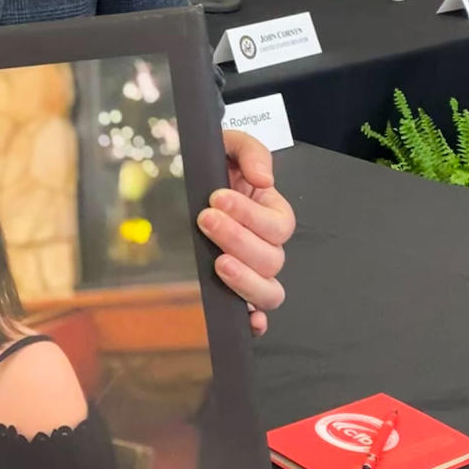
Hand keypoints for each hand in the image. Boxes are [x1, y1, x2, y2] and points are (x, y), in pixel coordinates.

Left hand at [198, 130, 294, 337]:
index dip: (250, 215)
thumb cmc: (216, 168)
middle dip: (239, 239)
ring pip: (269, 291)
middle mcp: (268, 247)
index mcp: (273, 214)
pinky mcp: (236, 293)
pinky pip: (256, 316)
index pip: (278, 225)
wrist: (190, 185)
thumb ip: (250, 152)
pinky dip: (255, 322)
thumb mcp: (230, 146)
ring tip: (218, 263)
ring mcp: (254, 274)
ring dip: (246, 280)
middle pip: (272, 258)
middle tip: (205, 219)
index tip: (217, 197)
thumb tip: (263, 180)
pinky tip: (246, 320)